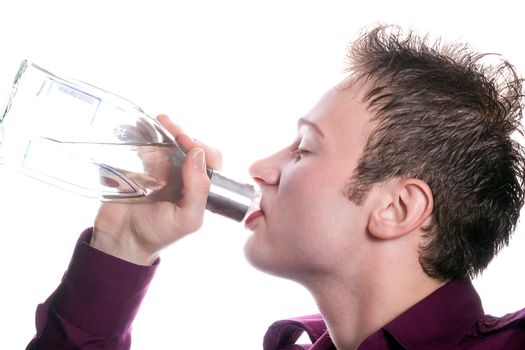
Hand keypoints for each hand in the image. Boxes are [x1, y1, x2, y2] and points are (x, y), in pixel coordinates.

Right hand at [91, 115, 221, 264]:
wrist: (120, 241)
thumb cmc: (157, 234)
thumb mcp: (187, 219)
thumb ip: (199, 190)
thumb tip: (198, 154)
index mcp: (199, 188)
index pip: (211, 160)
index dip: (202, 147)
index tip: (186, 141)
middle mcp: (183, 176)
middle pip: (190, 146)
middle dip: (183, 133)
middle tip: (170, 125)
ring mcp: (160, 171)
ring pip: (169, 142)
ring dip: (166, 129)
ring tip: (159, 121)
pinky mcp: (138, 168)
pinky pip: (145, 146)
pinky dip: (144, 134)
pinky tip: (139, 127)